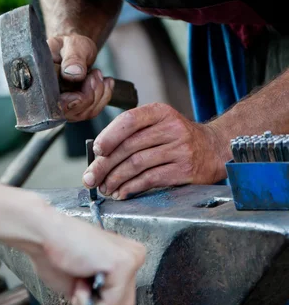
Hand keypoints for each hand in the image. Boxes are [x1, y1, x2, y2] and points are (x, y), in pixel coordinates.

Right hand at [27, 210, 145, 304]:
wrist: (43, 235)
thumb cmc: (56, 255)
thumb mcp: (83, 289)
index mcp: (124, 259)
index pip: (123, 301)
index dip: (97, 301)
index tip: (81, 279)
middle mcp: (132, 256)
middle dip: (97, 304)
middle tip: (79, 280)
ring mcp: (131, 258)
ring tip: (80, 277)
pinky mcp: (124, 263)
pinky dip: (88, 302)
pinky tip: (80, 276)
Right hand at [47, 34, 113, 120]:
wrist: (75, 50)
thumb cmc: (70, 45)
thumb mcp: (72, 45)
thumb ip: (73, 57)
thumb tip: (73, 73)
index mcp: (39, 83)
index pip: (49, 104)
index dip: (67, 104)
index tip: (81, 94)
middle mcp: (46, 99)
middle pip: (69, 112)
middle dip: (88, 95)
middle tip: (96, 73)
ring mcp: (61, 106)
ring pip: (83, 113)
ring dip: (98, 94)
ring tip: (98, 74)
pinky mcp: (74, 109)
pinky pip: (91, 111)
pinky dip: (103, 97)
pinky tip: (106, 83)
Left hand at [82, 103, 229, 199]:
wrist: (214, 149)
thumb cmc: (177, 138)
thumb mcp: (159, 123)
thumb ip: (133, 133)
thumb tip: (99, 155)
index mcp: (160, 112)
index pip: (130, 120)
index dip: (110, 135)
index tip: (96, 150)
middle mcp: (171, 128)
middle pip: (130, 146)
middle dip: (105, 165)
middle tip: (91, 177)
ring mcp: (180, 149)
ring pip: (137, 164)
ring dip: (116, 179)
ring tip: (105, 188)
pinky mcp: (184, 169)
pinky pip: (150, 179)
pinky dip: (131, 188)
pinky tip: (121, 192)